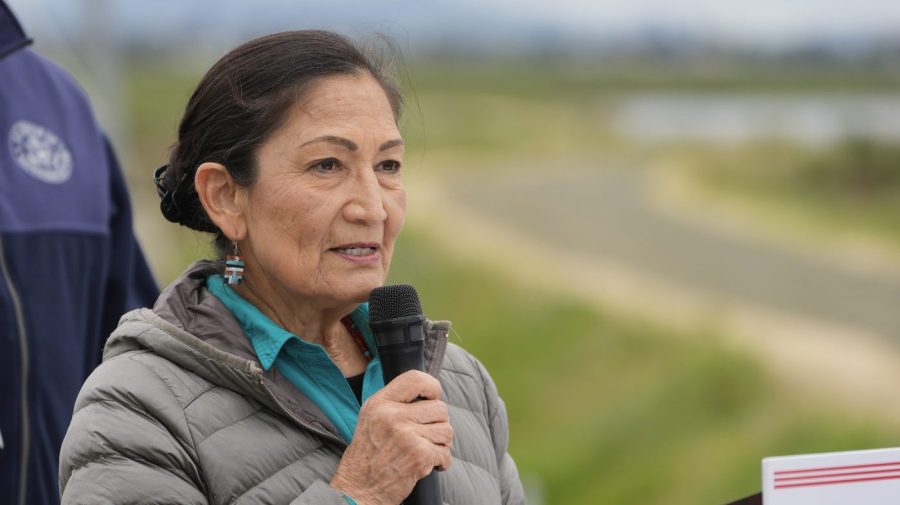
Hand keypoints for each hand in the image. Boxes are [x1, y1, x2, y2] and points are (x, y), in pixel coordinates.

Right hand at [330, 370, 452, 504]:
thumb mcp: (371, 418)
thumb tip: (429, 394)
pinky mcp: (419, 455)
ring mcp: (407, 435)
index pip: (415, 378)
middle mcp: (392, 415)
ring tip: (426, 450)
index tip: (433, 398)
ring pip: (446, 430)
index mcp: (380, 403)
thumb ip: (395, 403)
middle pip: (439, 408)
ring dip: (441, 443)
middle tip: (426, 436)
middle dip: (439, 423)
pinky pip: (445, 453)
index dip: (432, 387)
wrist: (359, 490)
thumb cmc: (367, 456)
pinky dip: (442, 462)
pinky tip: (428, 465)